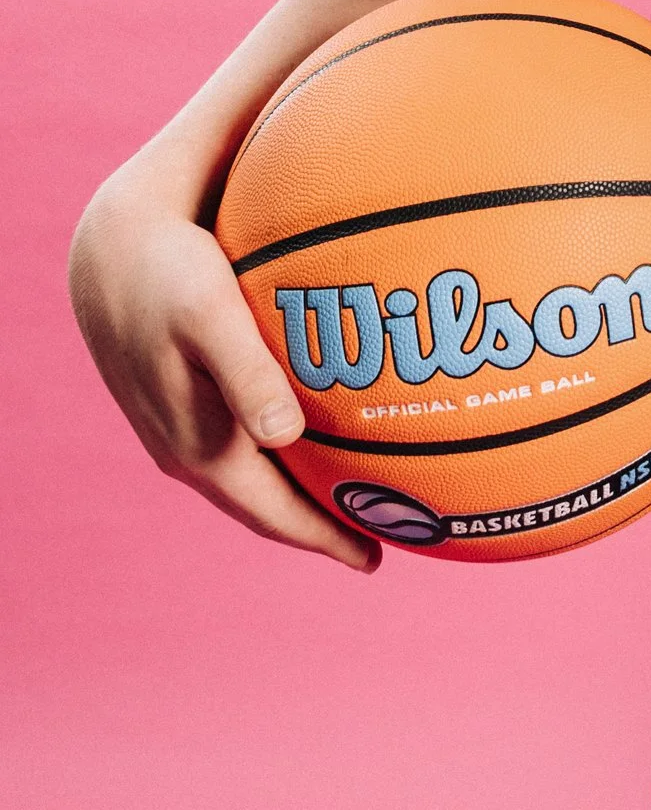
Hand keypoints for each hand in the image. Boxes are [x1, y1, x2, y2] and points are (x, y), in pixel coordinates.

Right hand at [70, 168, 379, 571]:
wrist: (112, 248)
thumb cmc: (169, 272)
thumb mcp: (209, 314)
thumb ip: (247, 372)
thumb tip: (286, 435)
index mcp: (196, 445)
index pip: (270, 513)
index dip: (321, 539)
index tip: (374, 560)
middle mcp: (187, 449)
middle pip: (264, 506)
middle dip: (318, 527)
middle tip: (379, 538)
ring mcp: (182, 428)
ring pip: (253, 478)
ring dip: (300, 493)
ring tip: (355, 496)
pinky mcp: (184, 400)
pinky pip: (243, 445)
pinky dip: (282, 456)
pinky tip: (313, 435)